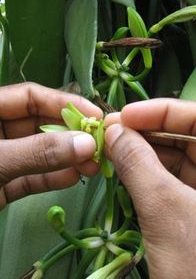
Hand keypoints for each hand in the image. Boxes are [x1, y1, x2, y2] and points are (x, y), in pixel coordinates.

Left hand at [0, 82, 102, 209]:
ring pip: (41, 153)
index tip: (95, 116)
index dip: (64, 103)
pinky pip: (32, 177)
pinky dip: (53, 178)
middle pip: (41, 126)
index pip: (31, 97)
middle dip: (71, 136)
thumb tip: (86, 143)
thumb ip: (40, 151)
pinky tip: (73, 178)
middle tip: (99, 146)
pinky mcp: (5, 184)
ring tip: (93, 165)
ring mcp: (3, 158)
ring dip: (67, 159)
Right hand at [105, 99, 195, 278]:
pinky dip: (147, 172)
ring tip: (113, 148)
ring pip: (176, 157)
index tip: (125, 115)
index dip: (160, 112)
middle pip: (186, 136)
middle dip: (147, 132)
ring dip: (143, 152)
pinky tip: (125, 168)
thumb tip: (114, 130)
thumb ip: (137, 164)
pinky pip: (172, 179)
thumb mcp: (166, 211)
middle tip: (112, 132)